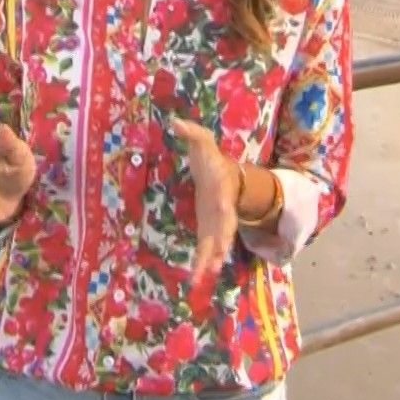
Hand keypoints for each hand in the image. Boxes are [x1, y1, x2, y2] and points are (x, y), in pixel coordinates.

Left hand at [171, 118, 237, 289]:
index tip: (223, 210)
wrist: (223, 175)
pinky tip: (195, 277)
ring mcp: (217, 222)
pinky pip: (206, 248)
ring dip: (210, 260)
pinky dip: (202, 261)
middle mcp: (222, 210)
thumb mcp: (203, 143)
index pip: (224, 197)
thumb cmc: (211, 158)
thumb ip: (191, 133)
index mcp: (221, 188)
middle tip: (218, 257)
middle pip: (224, 227)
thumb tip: (174, 121)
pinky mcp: (208, 230)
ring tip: (202, 277)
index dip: (223, 205)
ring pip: (216, 244)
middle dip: (221, 242)